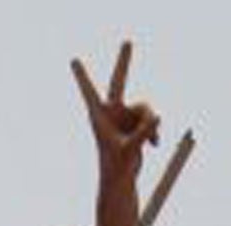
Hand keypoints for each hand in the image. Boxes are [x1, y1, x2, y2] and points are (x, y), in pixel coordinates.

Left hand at [72, 40, 159, 178]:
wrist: (121, 179)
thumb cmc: (117, 167)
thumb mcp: (130, 150)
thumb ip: (142, 133)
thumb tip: (157, 116)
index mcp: (99, 117)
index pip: (90, 92)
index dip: (82, 77)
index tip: (73, 61)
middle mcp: (111, 111)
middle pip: (119, 81)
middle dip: (124, 61)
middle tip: (127, 41)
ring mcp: (123, 115)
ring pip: (144, 108)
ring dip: (150, 125)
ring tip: (152, 142)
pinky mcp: (135, 123)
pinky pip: (150, 119)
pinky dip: (154, 131)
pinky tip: (155, 145)